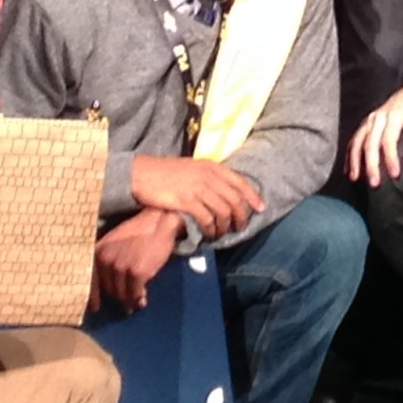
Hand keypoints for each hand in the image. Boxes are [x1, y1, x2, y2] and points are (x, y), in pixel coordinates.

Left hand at [89, 207, 181, 313]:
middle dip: (117, 296)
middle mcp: (106, 260)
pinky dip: (138, 300)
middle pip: (108, 289)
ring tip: (135, 303)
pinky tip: (142, 301)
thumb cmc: (139, 231)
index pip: (91, 280)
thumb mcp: (114, 242)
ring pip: (121, 294)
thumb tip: (108, 286)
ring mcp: (121, 267)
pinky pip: (135, 294)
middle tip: (125, 301)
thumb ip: (108, 261)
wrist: (159, 221)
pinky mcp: (137, 273)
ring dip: (129, 301)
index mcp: (98, 251)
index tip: (95, 308)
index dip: (92, 298)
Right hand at [126, 154, 259, 238]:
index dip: (253, 197)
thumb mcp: (193, 168)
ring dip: (225, 226)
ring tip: (221, 234)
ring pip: (223, 212)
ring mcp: (198, 189)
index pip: (240, 182)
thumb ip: (210, 177)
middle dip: (241, 217)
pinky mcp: (186, 202)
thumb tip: (224, 191)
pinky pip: (207, 219)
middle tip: (240, 227)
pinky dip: (211, 230)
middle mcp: (208, 177)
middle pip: (235, 200)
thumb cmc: (167, 172)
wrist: (142, 174)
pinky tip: (209, 235)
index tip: (261, 208)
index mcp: (212, 167)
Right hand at [346, 79, 402, 187]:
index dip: (391, 157)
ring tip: (355, 178)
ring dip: (355, 161)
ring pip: (357, 141)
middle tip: (374, 183)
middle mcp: (378, 117)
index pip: (389, 139)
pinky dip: (349, 156)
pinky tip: (349, 170)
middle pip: (370, 143)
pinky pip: (353, 140)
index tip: (395, 174)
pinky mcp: (364, 125)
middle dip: (371, 164)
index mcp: (394, 115)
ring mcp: (369, 121)